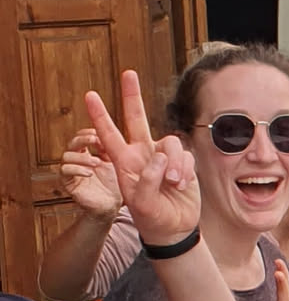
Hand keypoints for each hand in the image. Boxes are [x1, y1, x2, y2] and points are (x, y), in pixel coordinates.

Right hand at [59, 130, 124, 221]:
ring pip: (67, 156)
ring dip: (82, 156)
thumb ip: (116, 148)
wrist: (112, 206)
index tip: (100, 133)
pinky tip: (89, 173)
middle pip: (73, 142)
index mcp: (89, 152)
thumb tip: (121, 133)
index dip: (89, 132)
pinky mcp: (69, 183)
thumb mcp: (118, 163)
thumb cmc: (116, 185)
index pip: (82, 135)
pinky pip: (65, 171)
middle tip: (94, 139)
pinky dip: (76, 169)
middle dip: (83, 139)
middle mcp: (78, 160)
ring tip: (96, 162)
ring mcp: (72, 170)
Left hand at [84, 72, 200, 248]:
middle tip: (127, 73)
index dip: (100, 115)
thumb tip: (160, 156)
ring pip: (170, 143)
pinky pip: (186, 156)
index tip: (90, 96)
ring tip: (173, 184)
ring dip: (174, 164)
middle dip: (132, 95)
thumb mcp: (141, 203)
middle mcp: (142, 154)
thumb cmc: (152, 217)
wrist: (174, 228)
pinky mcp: (182, 161)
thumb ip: (147, 179)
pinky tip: (182, 185)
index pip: (108, 135)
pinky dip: (186, 171)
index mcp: (125, 162)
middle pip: (136, 118)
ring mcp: (163, 156)